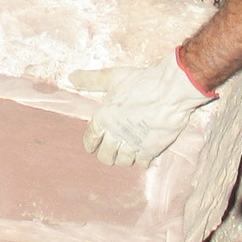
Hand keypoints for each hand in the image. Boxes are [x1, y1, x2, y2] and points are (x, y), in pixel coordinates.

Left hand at [71, 49, 212, 165]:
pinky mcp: (150, 150)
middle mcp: (114, 135)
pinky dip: (142, 161)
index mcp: (103, 119)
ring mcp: (132, 145)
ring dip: (125, 158)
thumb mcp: (112, 77)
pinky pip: (141, 163)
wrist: (170, 91)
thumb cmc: (141, 82)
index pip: (90, 139)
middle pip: (105, 156)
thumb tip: (71, 78)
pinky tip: (144, 156)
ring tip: (128, 154)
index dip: (91, 144)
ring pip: (123, 162)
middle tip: (113, 151)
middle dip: (108, 154)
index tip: (93, 146)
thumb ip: (91, 80)